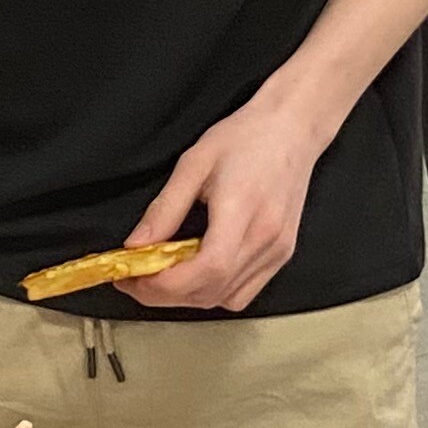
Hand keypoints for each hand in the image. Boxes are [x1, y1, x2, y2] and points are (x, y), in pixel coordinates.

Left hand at [122, 79, 328, 312]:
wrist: (293, 129)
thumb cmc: (247, 137)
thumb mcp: (193, 163)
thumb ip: (164, 209)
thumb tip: (136, 245)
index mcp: (242, 212)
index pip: (206, 269)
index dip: (165, 284)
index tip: (134, 277)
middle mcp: (265, 239)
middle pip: (211, 291)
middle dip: (165, 294)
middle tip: (136, 278)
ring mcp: (277, 251)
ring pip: (226, 299)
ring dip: (189, 296)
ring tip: (164, 275)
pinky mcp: (282, 255)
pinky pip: (244, 292)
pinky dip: (214, 292)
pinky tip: (197, 272)